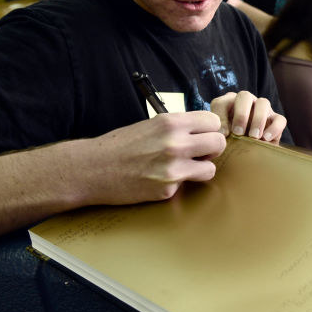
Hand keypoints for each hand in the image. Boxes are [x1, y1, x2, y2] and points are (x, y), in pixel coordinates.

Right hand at [85, 111, 227, 203]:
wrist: (92, 169)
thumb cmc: (120, 145)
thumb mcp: (151, 125)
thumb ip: (177, 127)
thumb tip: (202, 130)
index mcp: (171, 123)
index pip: (212, 121)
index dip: (209, 129)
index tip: (202, 134)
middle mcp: (175, 144)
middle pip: (218, 143)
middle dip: (212, 148)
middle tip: (200, 152)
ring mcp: (173, 169)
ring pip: (211, 168)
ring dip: (201, 168)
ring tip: (185, 167)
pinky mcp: (167, 190)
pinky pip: (186, 185)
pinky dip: (178, 183)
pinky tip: (160, 178)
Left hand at [210, 90, 286, 143]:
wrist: (247, 156)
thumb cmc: (229, 145)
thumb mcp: (221, 140)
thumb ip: (219, 136)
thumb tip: (221, 136)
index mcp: (227, 104)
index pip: (221, 103)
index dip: (221, 117)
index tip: (223, 134)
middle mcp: (246, 102)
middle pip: (244, 96)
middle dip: (241, 114)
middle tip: (238, 133)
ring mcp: (262, 109)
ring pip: (263, 103)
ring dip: (258, 119)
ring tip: (253, 136)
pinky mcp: (276, 119)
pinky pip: (279, 119)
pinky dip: (274, 128)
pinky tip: (266, 139)